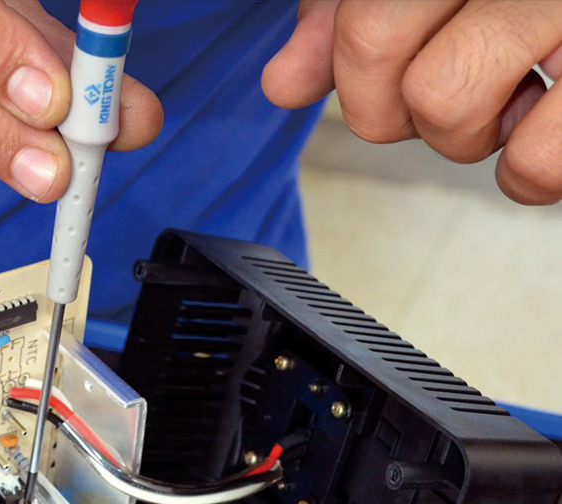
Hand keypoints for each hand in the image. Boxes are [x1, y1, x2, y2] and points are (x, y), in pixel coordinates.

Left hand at [262, 0, 561, 204]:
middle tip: (452, 91)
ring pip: (442, 101)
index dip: (358, 77)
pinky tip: (549, 127)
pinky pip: (537, 163)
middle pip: (375, 53)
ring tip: (513, 101)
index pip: (358, 24)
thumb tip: (283, 82)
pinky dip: (531, 173)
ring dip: (465, 135)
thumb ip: (350, 15)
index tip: (394, 80)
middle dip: (398, 106)